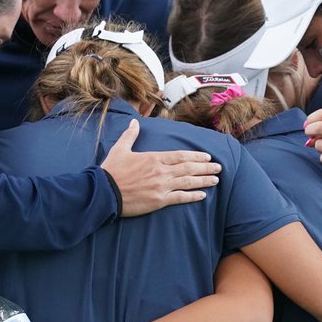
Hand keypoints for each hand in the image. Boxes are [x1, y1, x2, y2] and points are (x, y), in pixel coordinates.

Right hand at [100, 119, 220, 215]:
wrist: (103, 191)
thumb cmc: (111, 170)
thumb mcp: (120, 149)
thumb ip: (130, 135)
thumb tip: (134, 121)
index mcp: (154, 158)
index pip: (180, 155)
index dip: (196, 156)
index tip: (207, 156)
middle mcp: (161, 171)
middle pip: (188, 168)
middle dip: (205, 167)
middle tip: (218, 168)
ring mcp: (161, 186)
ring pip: (188, 182)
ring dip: (204, 180)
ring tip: (216, 180)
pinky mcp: (159, 200)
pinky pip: (180, 198)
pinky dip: (192, 196)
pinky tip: (203, 195)